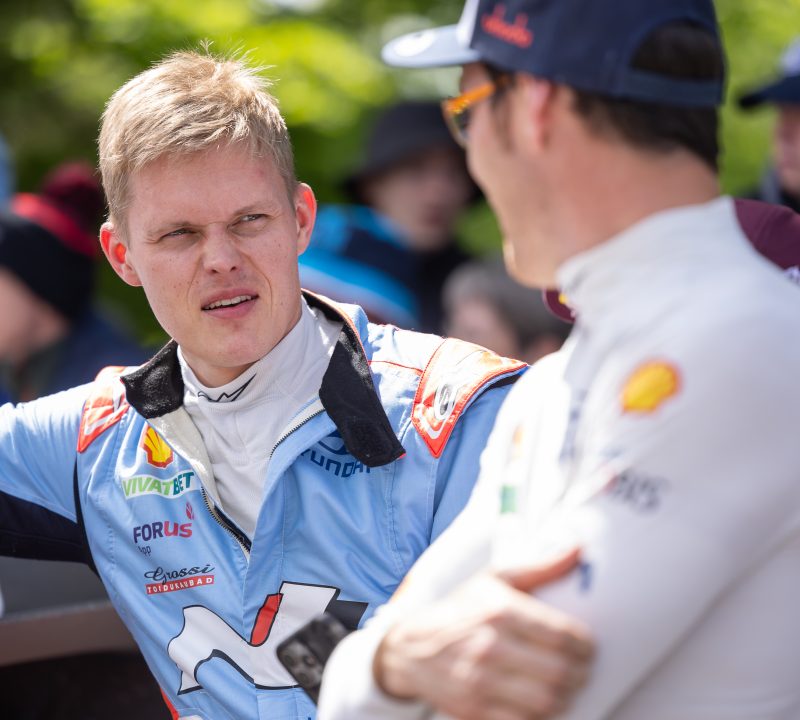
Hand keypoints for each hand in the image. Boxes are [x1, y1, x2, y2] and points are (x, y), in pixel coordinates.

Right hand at [373, 549, 593, 719]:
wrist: (414, 647)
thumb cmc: (462, 609)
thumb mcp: (496, 579)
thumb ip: (542, 567)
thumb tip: (578, 550)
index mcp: (500, 611)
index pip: (561, 636)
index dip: (585, 645)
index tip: (588, 646)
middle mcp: (491, 646)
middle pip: (559, 672)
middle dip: (580, 673)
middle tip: (583, 668)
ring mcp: (481, 681)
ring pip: (546, 701)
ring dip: (566, 696)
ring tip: (567, 685)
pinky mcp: (475, 709)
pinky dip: (542, 714)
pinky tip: (543, 699)